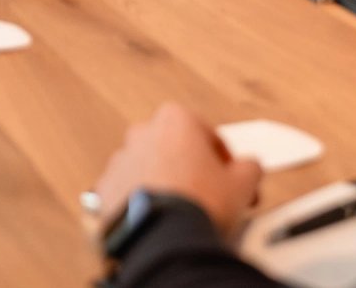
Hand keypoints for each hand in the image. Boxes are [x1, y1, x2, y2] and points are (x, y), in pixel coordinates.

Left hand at [91, 104, 261, 240]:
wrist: (163, 237)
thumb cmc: (199, 202)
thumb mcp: (243, 184)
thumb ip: (249, 167)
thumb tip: (249, 168)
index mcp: (175, 119)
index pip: (207, 134)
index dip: (224, 160)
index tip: (232, 178)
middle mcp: (143, 133)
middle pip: (175, 149)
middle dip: (192, 168)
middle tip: (211, 195)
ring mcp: (121, 160)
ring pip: (150, 169)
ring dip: (166, 184)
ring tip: (186, 213)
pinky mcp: (106, 188)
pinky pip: (130, 192)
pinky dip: (144, 202)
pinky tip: (162, 220)